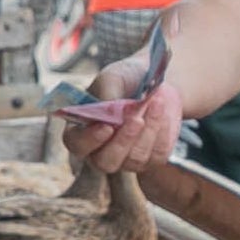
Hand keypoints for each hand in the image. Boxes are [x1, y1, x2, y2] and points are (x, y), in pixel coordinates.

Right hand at [66, 54, 184, 173]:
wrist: (155, 82)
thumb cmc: (126, 80)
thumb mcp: (113, 77)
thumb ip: (107, 92)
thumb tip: (108, 109)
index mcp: (82, 129)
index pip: (77, 144)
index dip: (90, 139)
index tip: (107, 127)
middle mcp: (101, 150)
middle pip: (106, 162)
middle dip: (124, 140)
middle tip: (137, 119)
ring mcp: (126, 158)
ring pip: (135, 158)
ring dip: (148, 130)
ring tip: (155, 103)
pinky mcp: (151, 158)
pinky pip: (157, 154)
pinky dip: (162, 132)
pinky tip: (162, 112)